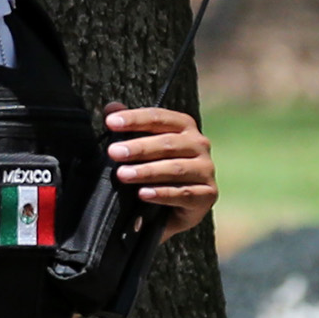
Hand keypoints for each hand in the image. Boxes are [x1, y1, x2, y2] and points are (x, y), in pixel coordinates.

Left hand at [105, 105, 215, 239]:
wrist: (175, 210)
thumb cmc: (157, 172)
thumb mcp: (142, 149)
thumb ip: (129, 128)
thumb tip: (111, 107)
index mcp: (184, 127)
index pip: (159, 118)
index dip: (135, 118)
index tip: (111, 122)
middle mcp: (199, 144)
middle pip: (167, 143)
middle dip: (138, 147)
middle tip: (114, 152)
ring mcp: (205, 170)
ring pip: (175, 168)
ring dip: (147, 171)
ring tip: (123, 175)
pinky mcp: (208, 194)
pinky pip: (184, 193)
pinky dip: (162, 194)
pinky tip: (143, 194)